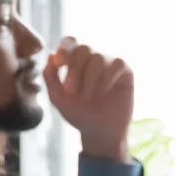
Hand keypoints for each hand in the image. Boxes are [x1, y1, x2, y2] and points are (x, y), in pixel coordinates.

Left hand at [44, 36, 133, 161]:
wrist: (99, 132)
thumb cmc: (79, 114)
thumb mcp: (57, 98)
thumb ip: (50, 77)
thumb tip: (51, 55)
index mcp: (75, 61)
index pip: (69, 42)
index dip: (64, 50)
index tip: (59, 66)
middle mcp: (93, 59)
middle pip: (82, 48)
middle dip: (74, 68)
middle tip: (71, 90)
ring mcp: (109, 64)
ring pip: (97, 57)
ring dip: (89, 78)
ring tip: (86, 96)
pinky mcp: (125, 72)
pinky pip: (117, 63)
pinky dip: (107, 77)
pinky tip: (104, 91)